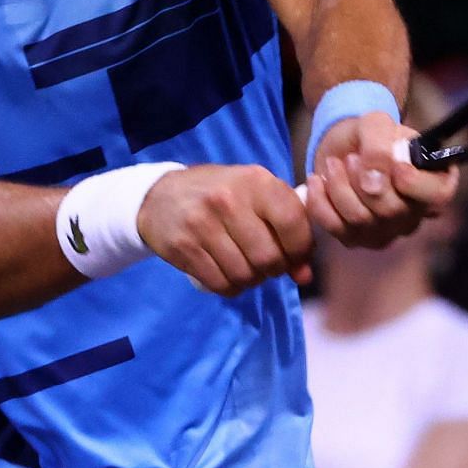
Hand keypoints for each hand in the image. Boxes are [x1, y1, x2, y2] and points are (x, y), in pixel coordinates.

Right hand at [137, 165, 314, 295]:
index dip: (300, 249)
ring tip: (245, 266)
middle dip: (274, 269)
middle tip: (267, 263)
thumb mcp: (256, 195)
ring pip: (245, 275)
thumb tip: (305, 275)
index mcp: (255, 181)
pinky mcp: (183, 247)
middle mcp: (228, 200)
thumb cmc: (221, 194)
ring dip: (251, 279)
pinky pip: (220, 284)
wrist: (161, 196)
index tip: (295, 255)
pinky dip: (230, 286)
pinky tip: (227, 272)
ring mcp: (202, 224)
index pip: (292, 222)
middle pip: (268, 257)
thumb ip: (286, 226)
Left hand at [306, 113, 458, 249]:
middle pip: (392, 210)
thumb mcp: (376, 123)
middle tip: (350, 158)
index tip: (396, 166)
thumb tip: (374, 183)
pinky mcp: (357, 238)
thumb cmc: (370, 135)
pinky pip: (336, 228)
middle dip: (362, 179)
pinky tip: (318, 181)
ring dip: (339, 186)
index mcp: (434, 181)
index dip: (415, 184)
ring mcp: (387, 230)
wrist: (344, 147)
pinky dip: (320, 202)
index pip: (437, 195)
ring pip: (361, 220)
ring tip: (333, 164)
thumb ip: (379, 146)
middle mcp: (415, 213)